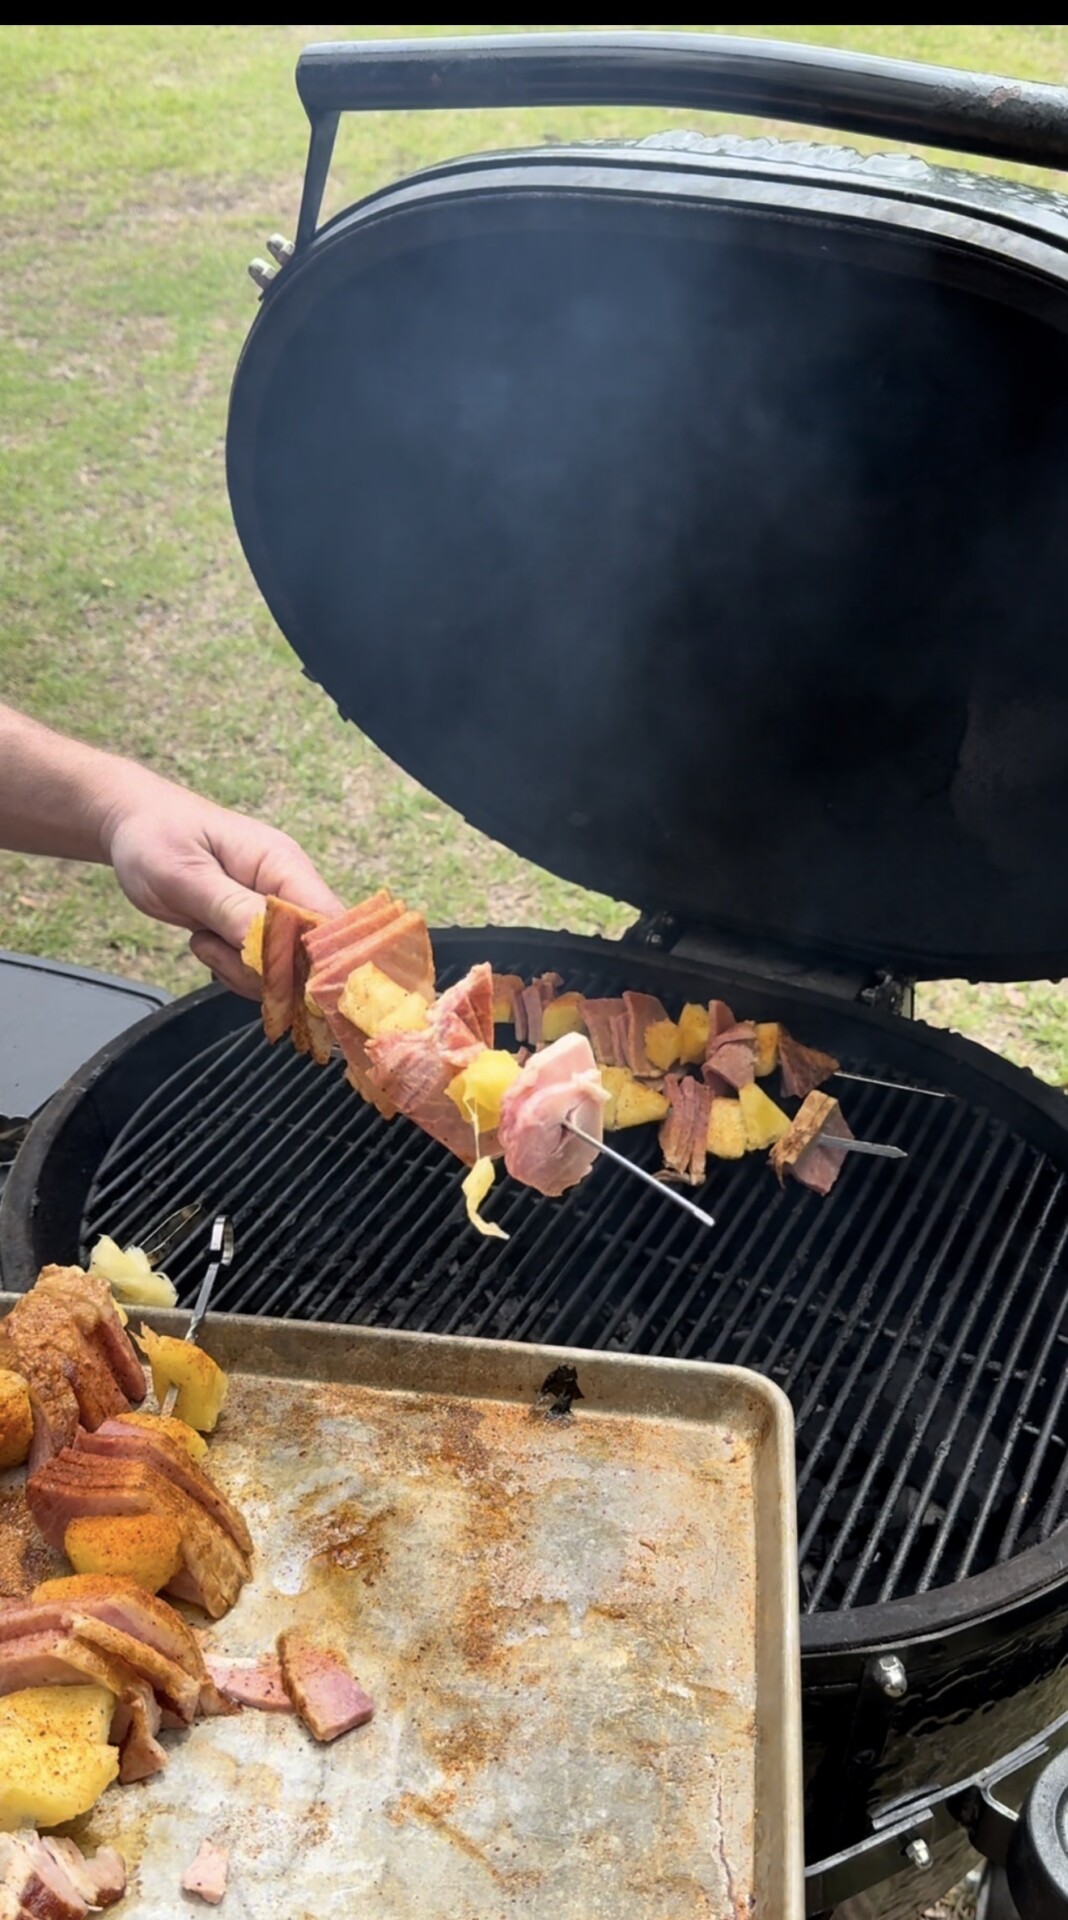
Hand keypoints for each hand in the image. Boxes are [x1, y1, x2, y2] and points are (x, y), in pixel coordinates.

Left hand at [102, 770, 342, 996]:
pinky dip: (234, 969)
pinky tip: (205, 943)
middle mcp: (289, 888)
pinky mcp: (256, 926)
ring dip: (241, 970)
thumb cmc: (156, 837)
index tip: (273, 977)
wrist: (132, 825)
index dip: (315, 959)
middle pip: (309, 954)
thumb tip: (276, 947)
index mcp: (284, 865)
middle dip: (265, 969)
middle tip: (212, 946)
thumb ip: (232, 910)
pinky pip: (262, 966)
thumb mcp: (185, 876)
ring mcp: (274, 909)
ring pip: (284, 967)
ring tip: (202, 939)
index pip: (328, 921)